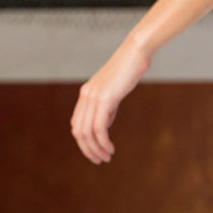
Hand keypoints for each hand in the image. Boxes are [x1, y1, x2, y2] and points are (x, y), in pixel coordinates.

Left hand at [70, 39, 151, 163]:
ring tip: (106, 157)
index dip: (84, 142)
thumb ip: (107, 108)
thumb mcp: (115, 91)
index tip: (97, 152)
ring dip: (95, 149)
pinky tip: (110, 148)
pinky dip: (103, 142)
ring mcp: (94, 97)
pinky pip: (98, 128)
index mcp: (86, 94)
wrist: (136, 52)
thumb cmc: (130, 69)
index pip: (77, 125)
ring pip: (87, 132)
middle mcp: (86, 96)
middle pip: (78, 131)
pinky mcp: (105, 99)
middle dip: (88, 150)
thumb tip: (103, 126)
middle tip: (100, 160)